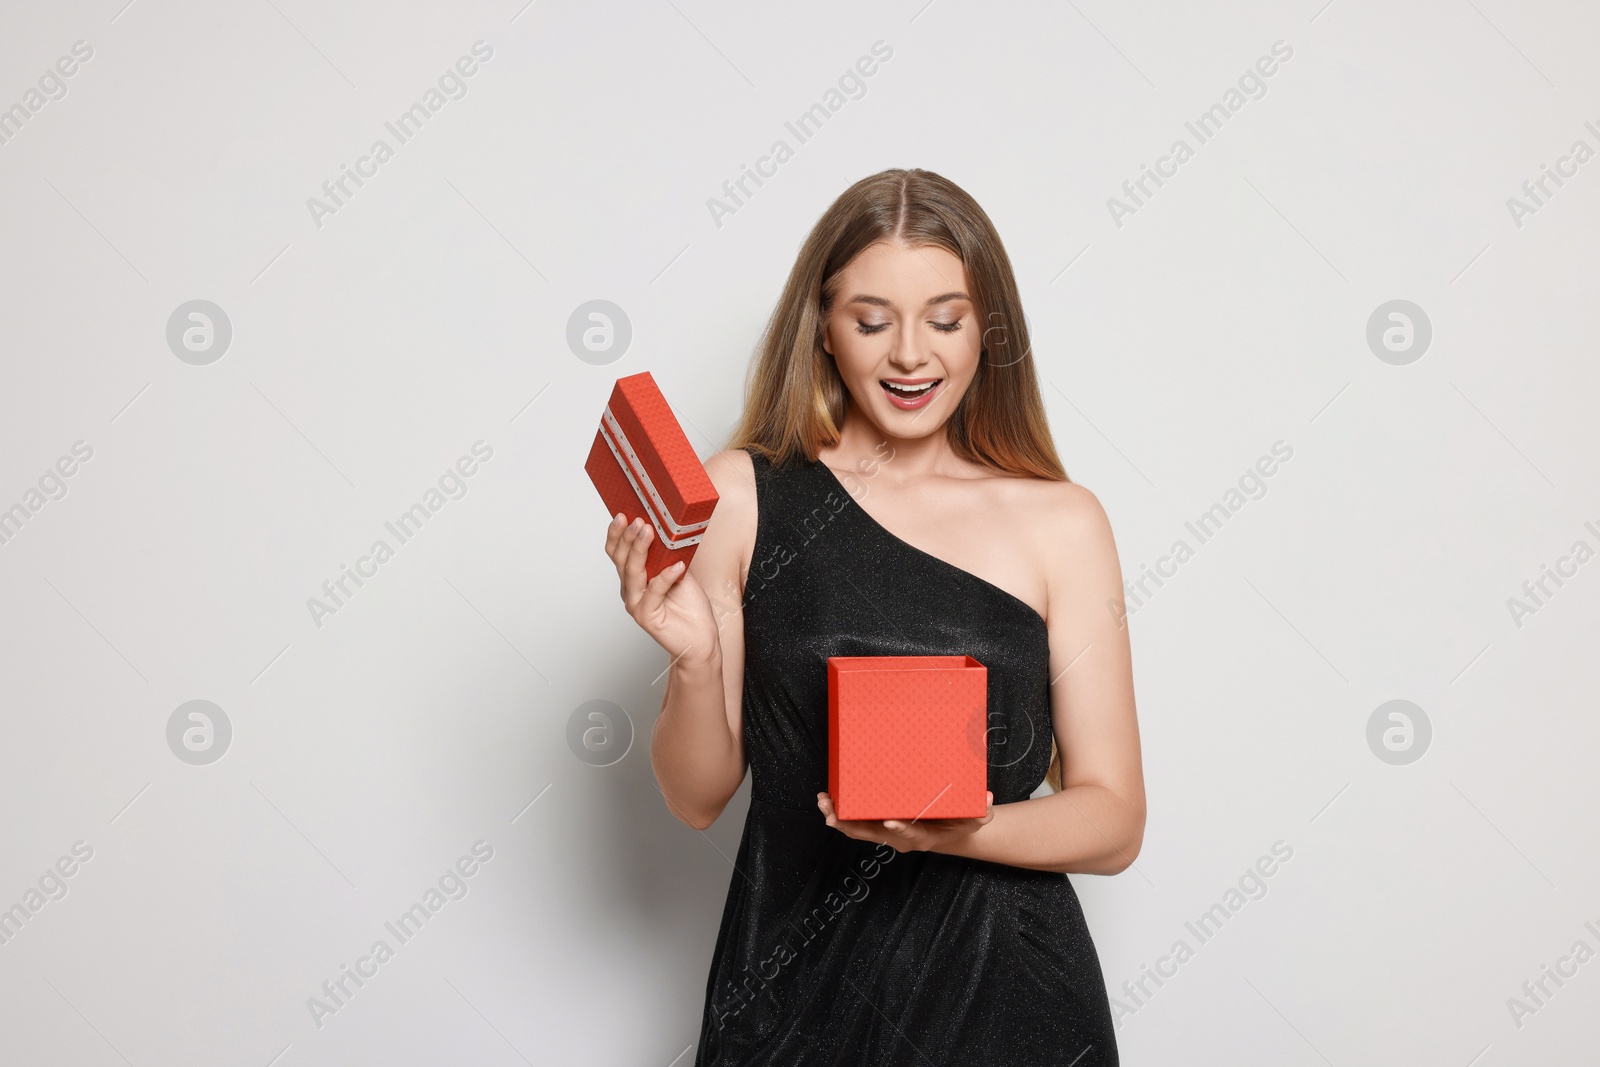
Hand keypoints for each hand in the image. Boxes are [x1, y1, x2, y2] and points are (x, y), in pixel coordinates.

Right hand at [603, 513, 718, 666]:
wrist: (700, 640)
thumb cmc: (690, 607)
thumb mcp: (680, 572)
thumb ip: (669, 555)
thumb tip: (669, 528)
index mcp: (634, 579)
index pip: (617, 553)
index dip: (617, 534)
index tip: (623, 514)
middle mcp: (631, 591)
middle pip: (621, 559)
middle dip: (628, 537)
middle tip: (638, 519)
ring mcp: (636, 605)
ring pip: (633, 573)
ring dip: (639, 550)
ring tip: (648, 532)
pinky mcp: (647, 617)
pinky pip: (654, 591)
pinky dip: (665, 577)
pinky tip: (677, 566)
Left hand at [816, 790, 994, 853]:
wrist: (950, 832)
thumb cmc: (960, 822)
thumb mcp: (975, 819)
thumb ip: (981, 812)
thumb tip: (986, 798)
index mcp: (921, 837)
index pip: (907, 834)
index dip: (898, 829)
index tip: (888, 820)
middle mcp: (898, 839)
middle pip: (870, 835)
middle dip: (849, 824)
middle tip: (832, 812)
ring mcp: (886, 834)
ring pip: (857, 830)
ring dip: (838, 818)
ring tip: (823, 803)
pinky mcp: (879, 826)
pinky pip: (857, 823)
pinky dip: (842, 814)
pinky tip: (829, 800)